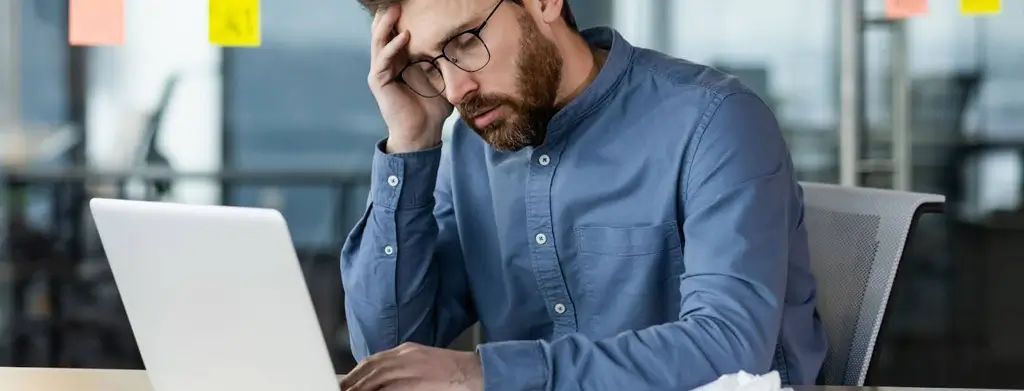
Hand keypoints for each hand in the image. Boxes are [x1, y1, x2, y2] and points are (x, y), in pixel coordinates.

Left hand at [340, 342, 482, 390]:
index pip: (372, 360)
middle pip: (369, 367)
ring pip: (374, 377)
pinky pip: (388, 389)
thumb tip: (381, 382)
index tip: (344, 383)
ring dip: (358, 387)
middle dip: (351, 381)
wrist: (476, 372)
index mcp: (406, 350)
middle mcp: (404, 356)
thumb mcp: (423, 363)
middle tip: (339, 389)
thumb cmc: (453, 371)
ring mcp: (409, 368)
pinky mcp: (414, 382)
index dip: (355, 374)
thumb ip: (402, 368)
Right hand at [368, 6, 452, 152]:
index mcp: (400, 61)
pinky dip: (392, 47)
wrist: (423, 133)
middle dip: (389, 16)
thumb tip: (468, 45)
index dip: (399, 19)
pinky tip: (404, 37)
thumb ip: (447, 62)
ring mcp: (381, 72)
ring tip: (395, 10)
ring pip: (379, 42)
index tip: (409, 4)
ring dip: (386, 25)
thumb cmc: (433, 108)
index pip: (395, 33)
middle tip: (397, 0)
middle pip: (383, 33)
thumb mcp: (443, 78)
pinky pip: (383, 60)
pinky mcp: (379, 82)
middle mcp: (387, 63)